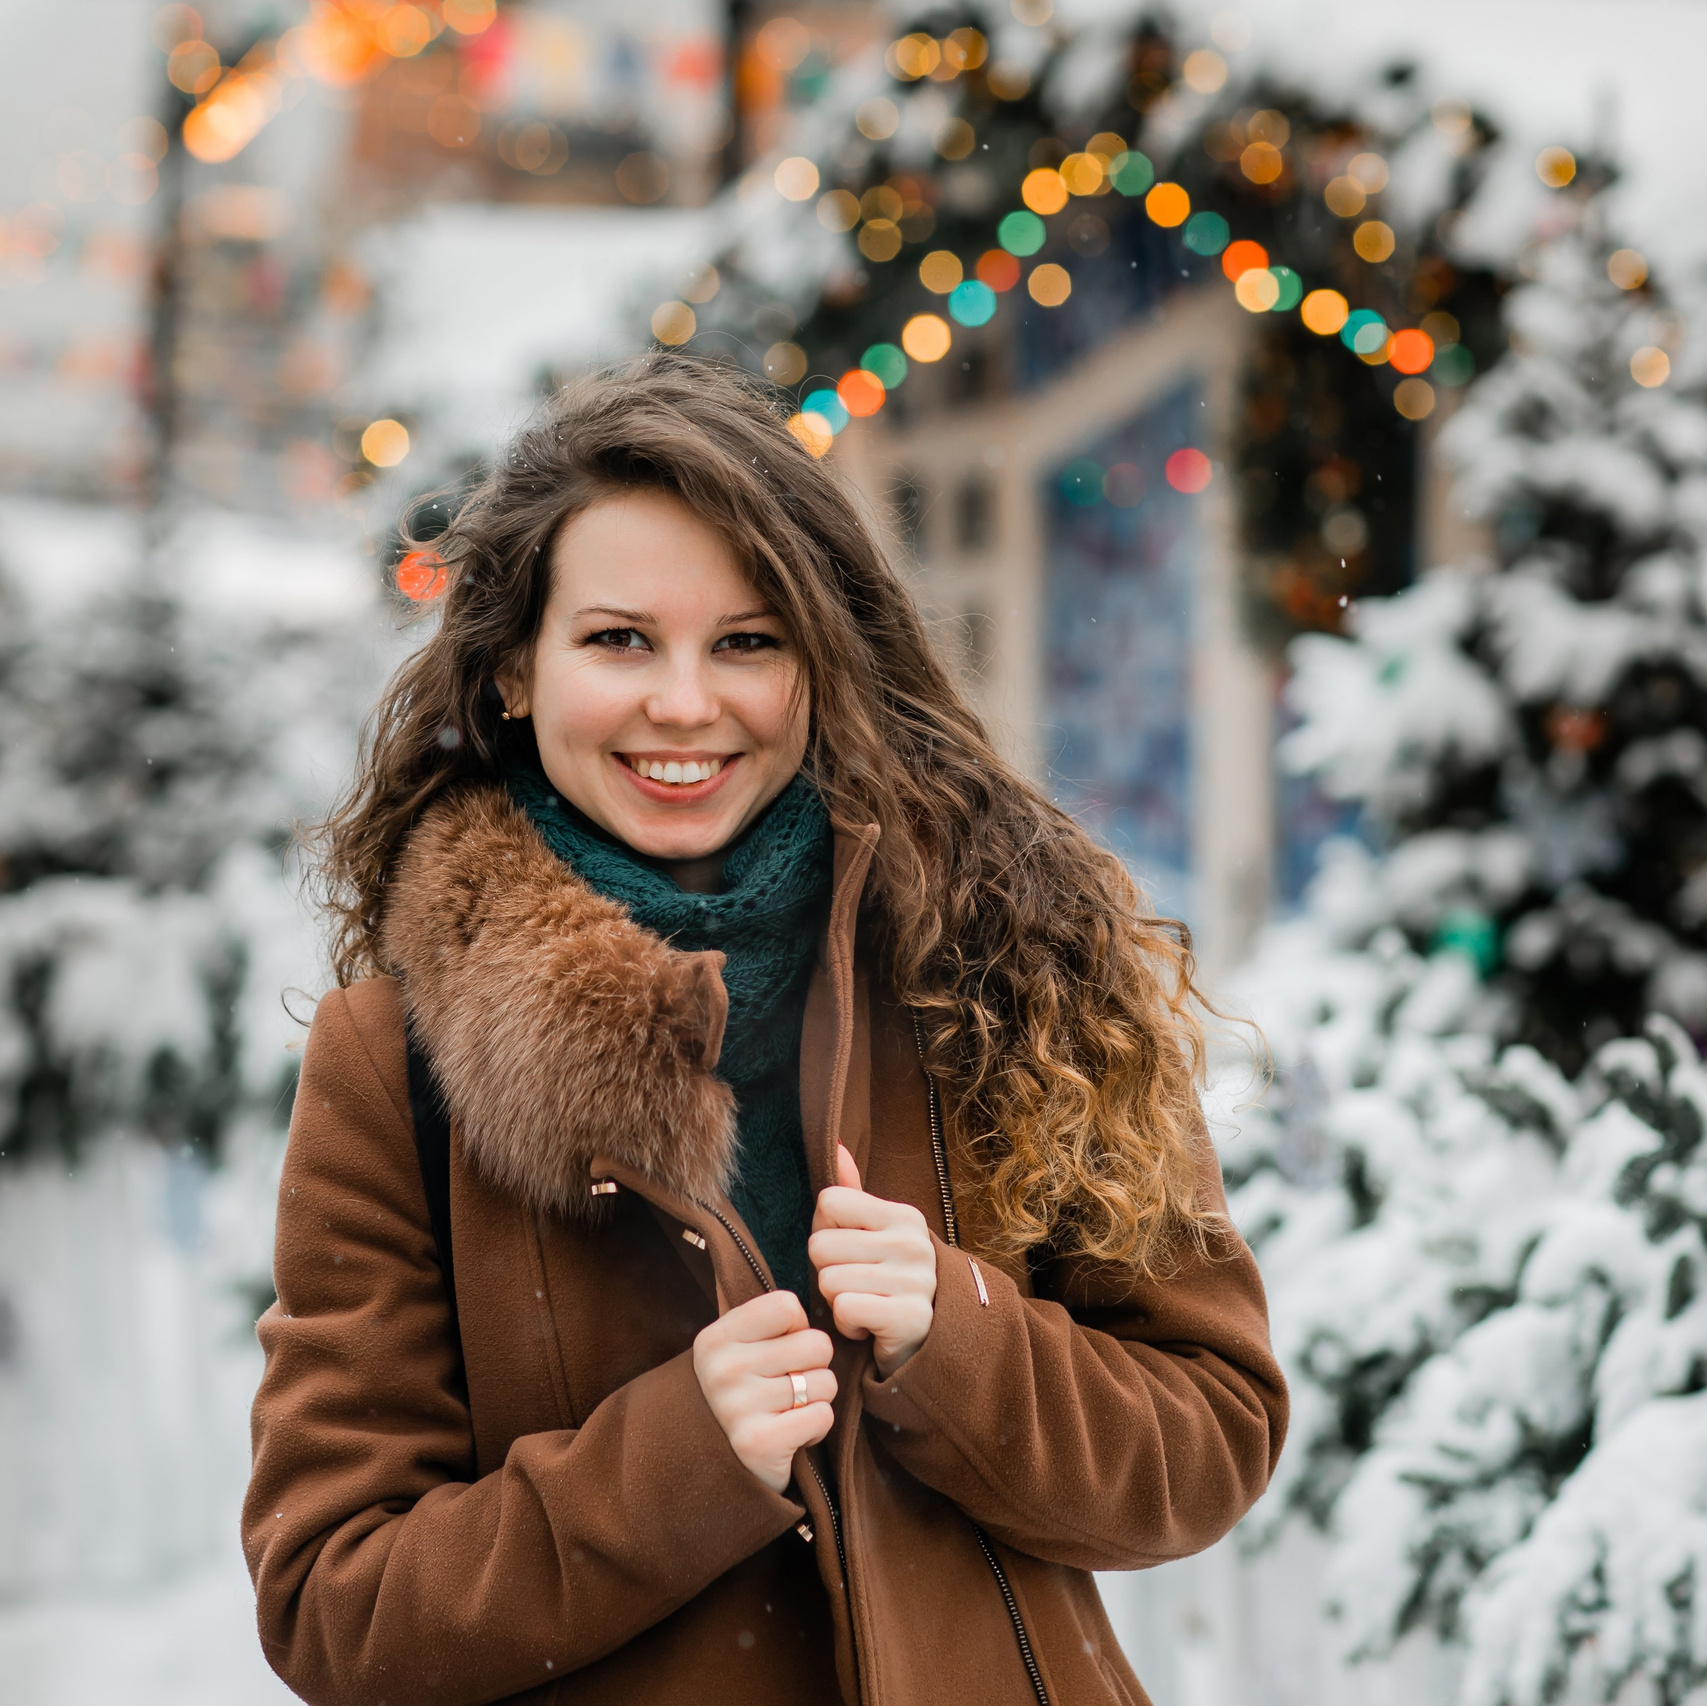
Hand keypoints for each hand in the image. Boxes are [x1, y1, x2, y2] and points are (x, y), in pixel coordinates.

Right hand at [692, 1290, 835, 1493]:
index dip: (797, 1328)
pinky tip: (792, 1435)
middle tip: (790, 1386)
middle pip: (816, 1344)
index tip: (780, 1348)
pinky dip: (816, 1428)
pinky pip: (822, 1417)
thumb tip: (822, 1279)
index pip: (787, 1306)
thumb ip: (767, 1319)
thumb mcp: (738, 1349)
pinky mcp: (758, 1444)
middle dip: (815, 1367)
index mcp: (716, 1338)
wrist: (710, 1465)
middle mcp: (722, 1369)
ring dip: (817, 1399)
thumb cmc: (742, 1394)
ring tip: (789, 1411)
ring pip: (825, 1383)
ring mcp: (736, 1407)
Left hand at [809, 1145, 936, 1376]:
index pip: (828, 1202)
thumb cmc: (886, 1282)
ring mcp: (915, 1280)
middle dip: (827, 1271)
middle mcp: (912, 1242)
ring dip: (837, 1301)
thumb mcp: (873, 1235)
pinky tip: (868, 1325)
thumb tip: (834, 1143)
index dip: (825, 1231)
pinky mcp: (909, 1316)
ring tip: (865, 1304)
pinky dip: (848, 1324)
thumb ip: (852, 1194)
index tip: (847, 1252)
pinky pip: (845, 1309)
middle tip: (856, 1284)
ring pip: (828, 1280)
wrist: (927, 1341)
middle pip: (821, 1245)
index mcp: (902, 1215)